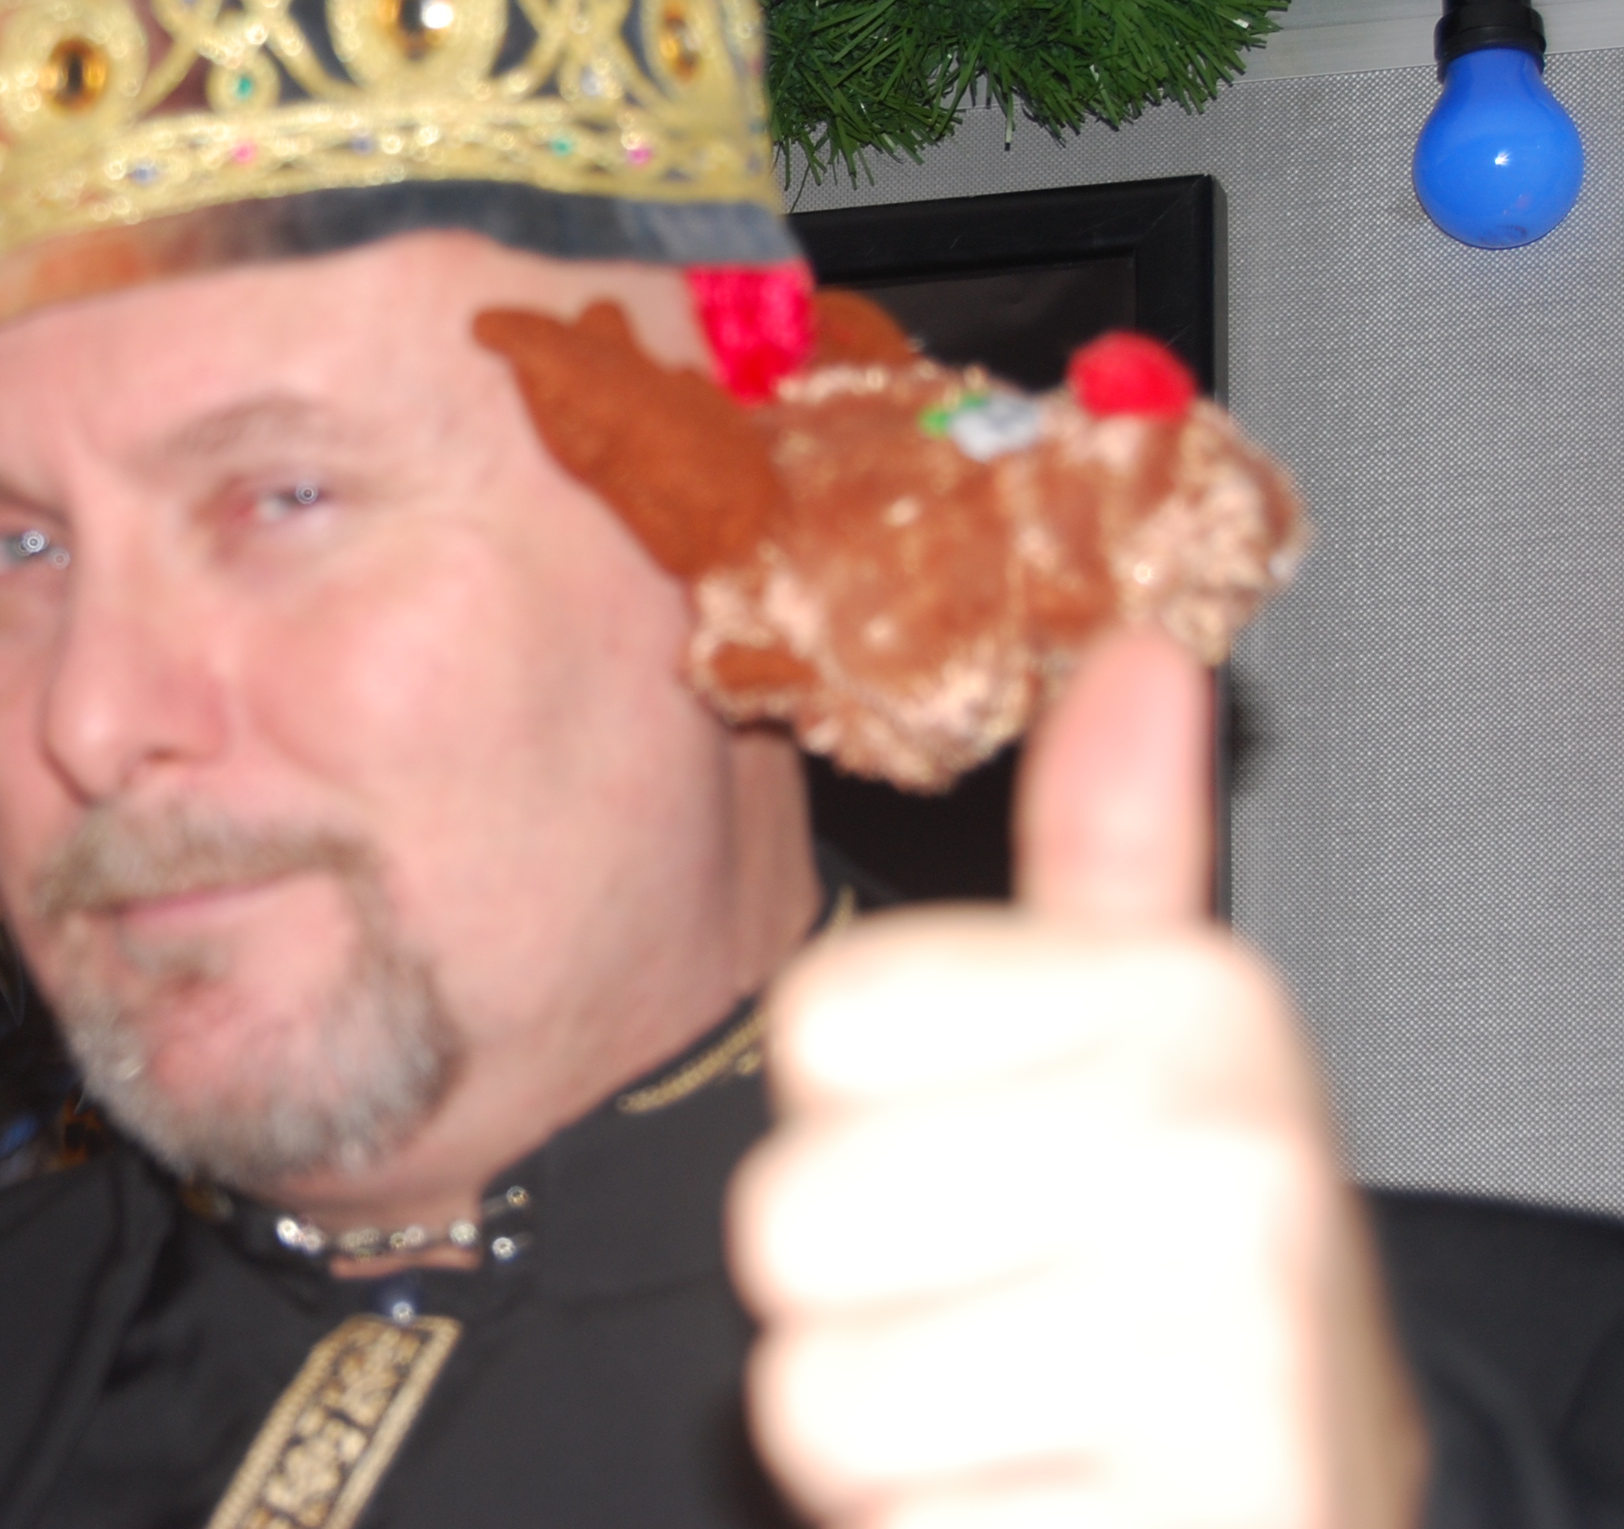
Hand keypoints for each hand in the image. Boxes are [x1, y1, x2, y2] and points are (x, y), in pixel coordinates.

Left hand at [730, 629, 1424, 1528]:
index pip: (822, 1025)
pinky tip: (1048, 1512)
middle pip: (789, 1218)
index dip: (862, 1118)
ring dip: (886, 1445)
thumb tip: (1139, 655)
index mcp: (1188, 1008)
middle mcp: (1215, 1160)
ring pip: (814, 1397)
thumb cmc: (1191, 1276)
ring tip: (1012, 1421)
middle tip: (995, 1317)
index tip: (985, 1158)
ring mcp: (1212, 1366)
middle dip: (856, 1301)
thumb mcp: (1164, 1048)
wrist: (1309, 1509)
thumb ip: (1113, 860)